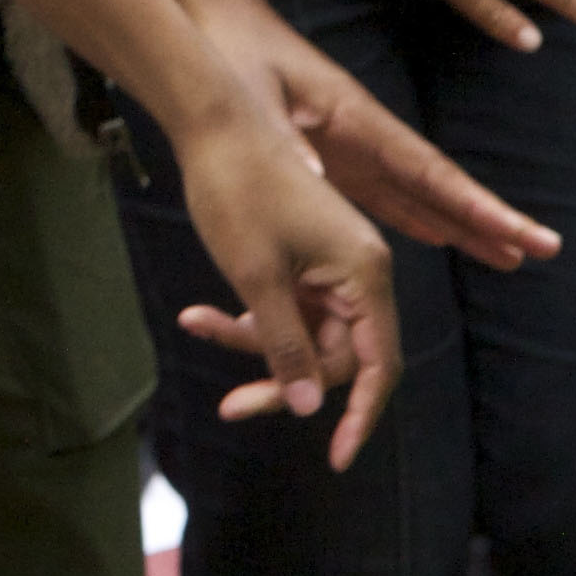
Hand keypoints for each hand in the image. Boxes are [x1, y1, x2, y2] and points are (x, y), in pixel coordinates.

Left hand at [166, 96, 403, 471]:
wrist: (212, 117)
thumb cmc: (236, 189)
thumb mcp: (257, 278)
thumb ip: (287, 347)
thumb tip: (310, 408)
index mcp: (365, 272)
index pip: (378, 363)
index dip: (360, 415)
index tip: (335, 458)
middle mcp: (357, 270)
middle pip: (335, 355)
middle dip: (283, 378)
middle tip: (232, 405)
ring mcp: (328, 262)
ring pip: (302, 332)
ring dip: (253, 344)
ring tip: (196, 324)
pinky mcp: (299, 256)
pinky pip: (283, 306)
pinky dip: (246, 316)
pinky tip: (197, 314)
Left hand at [181, 0, 558, 271]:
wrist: (214, 18)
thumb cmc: (232, 53)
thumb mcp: (250, 94)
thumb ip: (282, 138)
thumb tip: (315, 179)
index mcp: (355, 119)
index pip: (429, 171)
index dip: (475, 205)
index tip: (521, 234)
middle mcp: (365, 135)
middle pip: (437, 186)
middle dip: (484, 219)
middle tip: (535, 252)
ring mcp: (353, 145)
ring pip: (418, 193)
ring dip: (460, 222)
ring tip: (505, 253)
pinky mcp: (332, 152)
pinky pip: (385, 192)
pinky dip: (417, 215)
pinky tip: (440, 234)